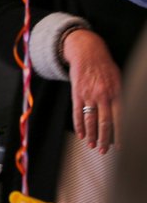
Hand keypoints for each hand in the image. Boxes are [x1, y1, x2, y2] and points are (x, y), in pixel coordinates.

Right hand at [65, 29, 121, 153]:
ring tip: (91, 145)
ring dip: (90, 135)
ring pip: (90, 120)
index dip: (119, 135)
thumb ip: (120, 96)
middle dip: (104, 139)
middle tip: (103, 151)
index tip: (119, 147)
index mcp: (116, 94)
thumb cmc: (105, 66)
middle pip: (104, 123)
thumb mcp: (119, 79)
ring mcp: (88, 95)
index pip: (119, 119)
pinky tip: (80, 133)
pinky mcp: (77, 93)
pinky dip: (78, 125)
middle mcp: (103, 96)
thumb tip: (125, 114)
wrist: (87, 52)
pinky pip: (77, 112)